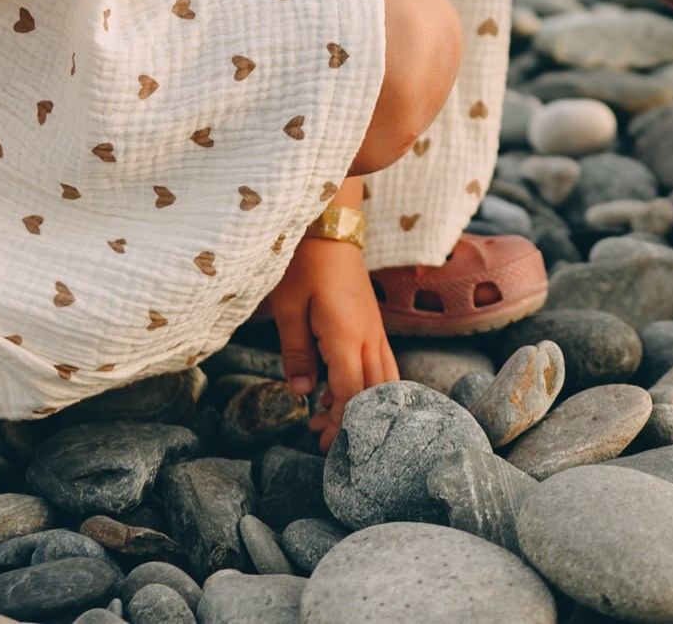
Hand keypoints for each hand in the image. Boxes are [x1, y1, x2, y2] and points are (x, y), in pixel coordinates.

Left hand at [264, 227, 396, 449]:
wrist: (330, 229)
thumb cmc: (304, 265)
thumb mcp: (288, 308)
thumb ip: (296, 353)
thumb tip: (303, 393)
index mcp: (347, 335)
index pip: (354, 393)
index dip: (341, 421)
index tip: (321, 440)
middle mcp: (369, 337)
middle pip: (374, 393)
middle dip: (353, 422)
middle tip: (323, 442)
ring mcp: (375, 330)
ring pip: (384, 381)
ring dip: (362, 406)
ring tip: (327, 420)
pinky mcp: (372, 326)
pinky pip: (380, 365)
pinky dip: (365, 387)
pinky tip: (336, 392)